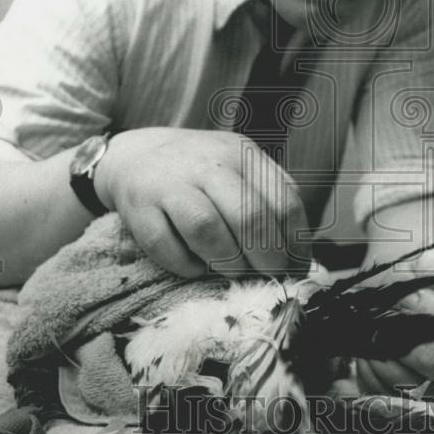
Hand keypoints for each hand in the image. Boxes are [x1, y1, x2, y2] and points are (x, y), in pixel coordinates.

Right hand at [96, 127, 311, 278]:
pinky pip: (165, 245)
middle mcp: (208, 164)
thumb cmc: (198, 172)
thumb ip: (270, 199)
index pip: (283, 202)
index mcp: (242, 154)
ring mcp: (171, 183)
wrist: (132, 156)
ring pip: (207, 229)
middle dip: (266, 259)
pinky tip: (195, 266)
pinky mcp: (139, 207)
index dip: (295, 244)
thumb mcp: (239, 168)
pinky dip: (185, 265)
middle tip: (268, 278)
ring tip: (232, 272)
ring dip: (227, 262)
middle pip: (249, 217)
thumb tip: (300, 256)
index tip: (296, 268)